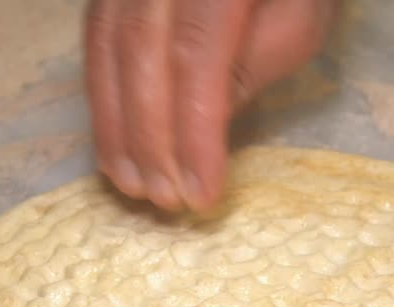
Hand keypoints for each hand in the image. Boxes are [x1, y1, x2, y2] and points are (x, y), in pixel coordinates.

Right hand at [83, 0, 337, 210]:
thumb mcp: (298, 22)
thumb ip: (250, 68)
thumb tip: (201, 136)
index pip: (196, 52)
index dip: (194, 130)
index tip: (201, 192)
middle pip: (141, 50)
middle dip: (151, 136)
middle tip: (166, 199)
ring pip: (107, 47)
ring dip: (117, 128)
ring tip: (136, 186)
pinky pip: (96, 41)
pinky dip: (103, 101)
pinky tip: (116, 149)